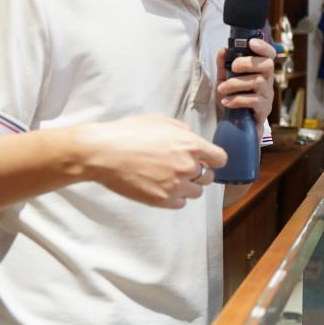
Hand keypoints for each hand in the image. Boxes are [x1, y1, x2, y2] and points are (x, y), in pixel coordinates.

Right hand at [74, 114, 227, 208]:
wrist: (103, 152)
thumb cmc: (129, 132)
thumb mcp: (160, 120)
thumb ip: (182, 130)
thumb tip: (191, 137)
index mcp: (191, 145)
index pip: (220, 159)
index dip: (213, 160)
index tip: (207, 161)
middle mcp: (188, 166)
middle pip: (208, 177)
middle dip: (199, 173)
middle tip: (182, 169)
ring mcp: (175, 185)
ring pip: (196, 192)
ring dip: (187, 187)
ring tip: (170, 179)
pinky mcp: (161, 200)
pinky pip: (180, 204)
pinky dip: (174, 198)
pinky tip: (162, 188)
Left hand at [215, 37, 275, 126]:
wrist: (236, 125)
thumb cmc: (234, 98)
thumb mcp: (225, 79)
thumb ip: (223, 65)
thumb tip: (223, 49)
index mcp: (260, 70)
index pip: (269, 54)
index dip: (263, 47)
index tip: (251, 43)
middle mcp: (267, 80)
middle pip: (266, 65)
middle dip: (248, 63)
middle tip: (233, 66)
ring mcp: (267, 95)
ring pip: (257, 82)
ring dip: (236, 84)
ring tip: (222, 89)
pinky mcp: (264, 109)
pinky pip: (253, 101)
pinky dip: (237, 100)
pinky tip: (227, 102)